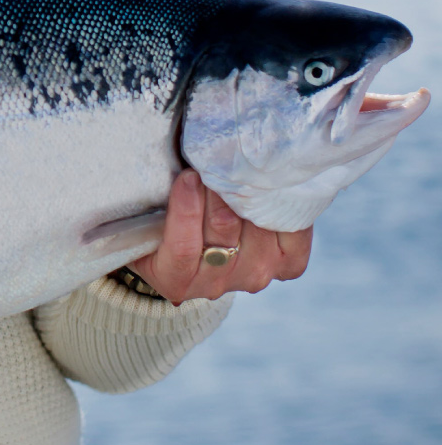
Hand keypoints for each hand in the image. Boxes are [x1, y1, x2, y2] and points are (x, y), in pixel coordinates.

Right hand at [132, 169, 311, 304]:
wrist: (202, 248)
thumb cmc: (167, 224)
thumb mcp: (150, 219)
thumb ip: (158, 202)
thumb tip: (177, 166)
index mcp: (174, 279)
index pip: (183, 248)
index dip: (187, 209)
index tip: (187, 176)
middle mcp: (215, 284)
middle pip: (224, 227)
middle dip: (219, 187)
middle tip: (216, 160)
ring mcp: (253, 276)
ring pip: (257, 226)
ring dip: (251, 191)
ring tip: (242, 166)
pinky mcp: (286, 266)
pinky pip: (293, 232)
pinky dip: (285, 205)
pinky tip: (271, 187)